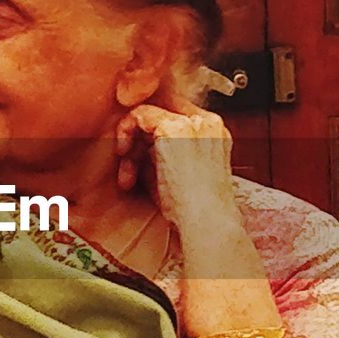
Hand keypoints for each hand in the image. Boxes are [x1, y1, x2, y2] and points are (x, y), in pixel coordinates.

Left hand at [116, 88, 235, 231]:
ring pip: (148, 116)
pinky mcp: (173, 129)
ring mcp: (191, 123)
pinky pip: (140, 114)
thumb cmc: (193, 210)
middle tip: (129, 172)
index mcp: (215, 133)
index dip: (152, 137)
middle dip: (139, 144)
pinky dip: (126, 131)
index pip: (177, 118)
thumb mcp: (179, 175)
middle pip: (161, 116)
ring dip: (131, 145)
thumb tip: (138, 147)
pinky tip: (124, 156)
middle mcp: (206, 122)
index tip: (139, 159)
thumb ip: (163, 154)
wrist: (206, 222)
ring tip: (127, 176)